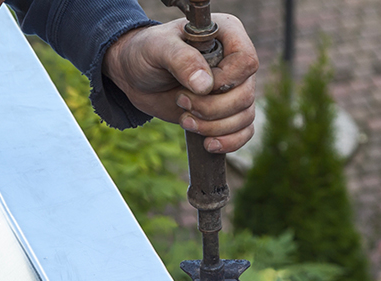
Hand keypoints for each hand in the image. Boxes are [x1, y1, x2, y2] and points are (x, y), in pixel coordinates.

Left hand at [102, 14, 257, 152]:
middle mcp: (235, 62)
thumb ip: (181, 60)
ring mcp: (233, 88)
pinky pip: (244, 131)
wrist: (135, 76)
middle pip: (246, 95)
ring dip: (215, 127)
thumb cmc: (146, 53)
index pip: (246, 62)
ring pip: (245, 116)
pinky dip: (230, 142)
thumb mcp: (158, 49)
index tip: (193, 87)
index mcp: (227, 35)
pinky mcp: (226, 111)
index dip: (223, 81)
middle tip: (181, 102)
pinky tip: (208, 144)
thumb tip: (205, 85)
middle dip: (212, 109)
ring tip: (184, 121)